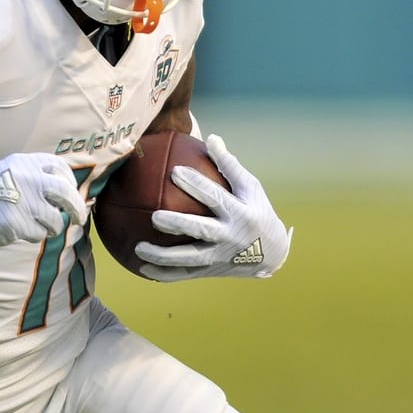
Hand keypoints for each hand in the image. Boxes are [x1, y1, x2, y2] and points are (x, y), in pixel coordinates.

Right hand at [0, 153, 85, 247]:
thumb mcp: (10, 171)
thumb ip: (35, 174)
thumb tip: (70, 189)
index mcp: (25, 163)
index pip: (60, 169)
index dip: (70, 183)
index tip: (70, 193)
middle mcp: (26, 179)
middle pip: (66, 193)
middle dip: (77, 208)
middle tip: (79, 217)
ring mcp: (23, 201)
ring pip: (56, 218)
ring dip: (54, 226)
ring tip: (42, 226)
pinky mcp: (18, 222)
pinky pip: (40, 233)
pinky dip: (36, 234)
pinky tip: (22, 230)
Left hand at [137, 134, 292, 280]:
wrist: (273, 254)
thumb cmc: (257, 212)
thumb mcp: (251, 188)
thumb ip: (229, 166)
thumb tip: (211, 138)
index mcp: (241, 214)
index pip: (216, 197)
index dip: (197, 184)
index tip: (175, 172)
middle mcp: (230, 237)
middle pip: (201, 231)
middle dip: (178, 224)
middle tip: (155, 216)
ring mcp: (220, 257)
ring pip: (189, 259)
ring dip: (163, 256)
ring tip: (138, 248)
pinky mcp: (211, 271)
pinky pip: (184, 275)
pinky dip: (164, 274)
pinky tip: (142, 269)